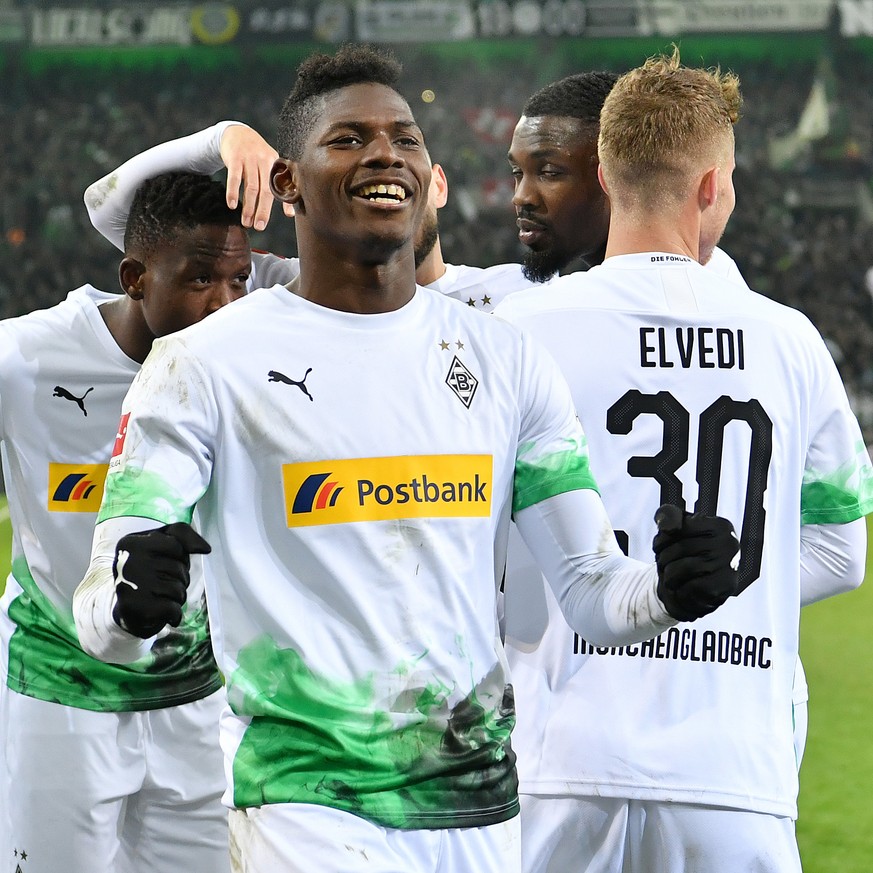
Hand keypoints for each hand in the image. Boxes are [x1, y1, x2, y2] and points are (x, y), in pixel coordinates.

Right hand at [111, 522, 210, 638]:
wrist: (131, 609)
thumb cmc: (151, 570)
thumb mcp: (162, 542)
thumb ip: (183, 535)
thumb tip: (206, 549)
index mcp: (131, 543)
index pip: (176, 545)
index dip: (179, 556)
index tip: (164, 562)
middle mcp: (127, 563)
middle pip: (179, 568)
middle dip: (179, 577)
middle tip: (161, 583)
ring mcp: (131, 586)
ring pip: (178, 589)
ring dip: (177, 595)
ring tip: (160, 596)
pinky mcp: (137, 609)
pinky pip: (174, 609)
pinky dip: (174, 613)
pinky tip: (160, 611)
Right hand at [220, 124, 278, 231]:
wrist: (237, 133)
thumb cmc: (257, 156)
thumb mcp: (271, 166)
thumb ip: (279, 187)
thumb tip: (290, 214)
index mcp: (276, 164)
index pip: (283, 185)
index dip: (287, 200)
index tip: (288, 216)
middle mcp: (265, 161)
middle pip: (266, 190)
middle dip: (263, 211)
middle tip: (259, 227)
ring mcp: (249, 159)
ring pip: (251, 187)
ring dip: (248, 207)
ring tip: (246, 222)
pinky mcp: (235, 158)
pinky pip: (234, 178)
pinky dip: (233, 192)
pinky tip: (232, 205)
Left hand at [652, 504, 739, 621]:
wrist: (699, 593)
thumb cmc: (687, 556)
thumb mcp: (677, 530)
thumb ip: (668, 516)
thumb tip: (667, 527)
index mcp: (719, 525)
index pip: (679, 527)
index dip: (661, 539)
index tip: (659, 548)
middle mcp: (729, 543)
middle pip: (681, 548)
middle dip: (663, 558)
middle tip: (663, 565)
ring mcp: (729, 565)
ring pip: (683, 568)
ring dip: (668, 576)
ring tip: (669, 578)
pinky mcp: (724, 587)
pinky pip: (691, 587)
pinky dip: (680, 590)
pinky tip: (682, 588)